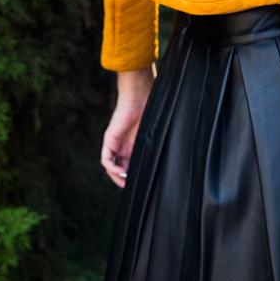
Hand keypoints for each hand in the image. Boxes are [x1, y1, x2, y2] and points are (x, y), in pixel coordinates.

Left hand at [100, 68, 154, 188]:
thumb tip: (172, 157)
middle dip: (126, 179)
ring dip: (117, 177)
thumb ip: (157, 142)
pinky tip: (121, 173)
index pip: (132, 164)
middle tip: (135, 186)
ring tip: (127, 182)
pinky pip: (106, 160)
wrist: (139, 94)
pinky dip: (111, 169)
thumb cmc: (150, 107)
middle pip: (121, 168)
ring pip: (112, 166)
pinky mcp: (109, 139)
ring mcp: (116, 143)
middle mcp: (125, 145)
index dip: (136, 174)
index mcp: (135, 143)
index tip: (142, 182)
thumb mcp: (155, 130)